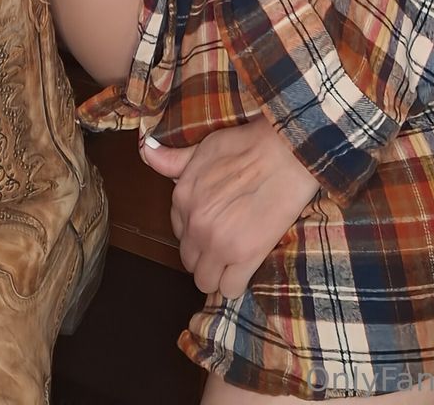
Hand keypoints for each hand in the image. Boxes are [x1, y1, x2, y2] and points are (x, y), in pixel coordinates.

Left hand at [140, 112, 320, 298]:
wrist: (286, 151)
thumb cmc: (248, 144)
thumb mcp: (204, 147)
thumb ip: (174, 159)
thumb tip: (147, 150)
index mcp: (183, 198)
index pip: (178, 232)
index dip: (196, 231)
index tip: (214, 225)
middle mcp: (195, 224)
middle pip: (189, 260)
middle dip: (205, 254)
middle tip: (227, 241)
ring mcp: (218, 243)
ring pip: (205, 280)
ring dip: (218, 273)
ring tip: (235, 259)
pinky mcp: (245, 256)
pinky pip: (229, 289)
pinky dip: (237, 282)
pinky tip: (248, 266)